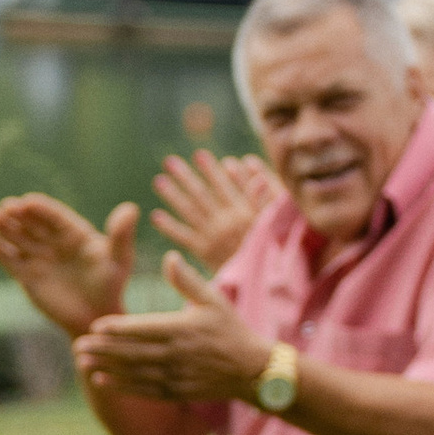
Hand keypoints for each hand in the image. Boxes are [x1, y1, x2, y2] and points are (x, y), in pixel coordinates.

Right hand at [0, 190, 137, 334]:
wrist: (96, 318)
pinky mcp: (28, 276)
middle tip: (5, 206)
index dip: (41, 209)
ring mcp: (40, 258)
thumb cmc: (111, 287)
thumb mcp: (119, 260)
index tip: (27, 202)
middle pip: (33, 224)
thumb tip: (131, 208)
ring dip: (4, 226)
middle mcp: (55, 242)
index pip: (55, 216)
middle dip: (18, 214)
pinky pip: (10, 260)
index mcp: (75, 233)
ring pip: (18, 238)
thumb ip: (121, 235)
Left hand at [72, 253, 270, 406]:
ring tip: (82, 362)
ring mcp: (176, 375)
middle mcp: (176, 354)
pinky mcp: (176, 391)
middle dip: (103, 350)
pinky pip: (143, 389)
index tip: (95, 326)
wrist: (252, 370)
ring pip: (134, 372)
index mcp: (183, 328)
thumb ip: (187, 280)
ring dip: (106, 368)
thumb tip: (169, 256)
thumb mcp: (214, 299)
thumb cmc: (231, 330)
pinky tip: (101, 381)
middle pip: (132, 352)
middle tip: (77, 346)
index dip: (118, 329)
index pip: (144, 328)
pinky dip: (121, 386)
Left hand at [152, 148, 278, 273]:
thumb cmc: (275, 246)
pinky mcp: (205, 253)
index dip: (211, 170)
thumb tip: (248, 162)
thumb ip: (265, 189)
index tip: (199, 154)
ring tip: (159, 181)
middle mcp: (225, 222)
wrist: (266, 280)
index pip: (224, 185)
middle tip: (169, 161)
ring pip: (189, 212)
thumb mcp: (276, 216)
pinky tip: (156, 216)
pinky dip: (170, 227)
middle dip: (185, 177)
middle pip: (201, 195)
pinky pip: (185, 237)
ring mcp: (213, 237)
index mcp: (243, 211)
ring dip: (173, 196)